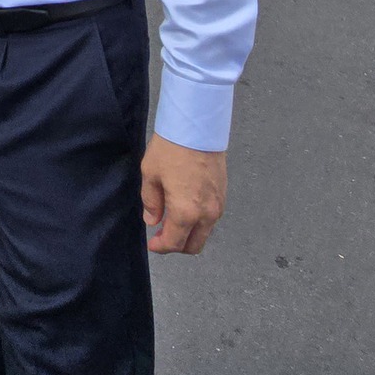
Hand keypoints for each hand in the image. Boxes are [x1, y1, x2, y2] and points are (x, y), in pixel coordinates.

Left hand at [141, 134, 227, 254]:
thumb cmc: (171, 149)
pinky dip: (198, 221)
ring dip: (189, 233)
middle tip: (161, 235)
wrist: (197, 127)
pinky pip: (211, 218)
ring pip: (205, 232)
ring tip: (171, 220)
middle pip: (195, 245)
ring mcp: (218, 204)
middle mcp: (207, 213)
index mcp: (186, 212)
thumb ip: (151, 202)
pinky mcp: (223, 194)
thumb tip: (153, 220)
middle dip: (177, 245)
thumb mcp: (151, 175)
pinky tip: (185, 209)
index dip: (161, 247)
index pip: (175, 243)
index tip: (152, 243)